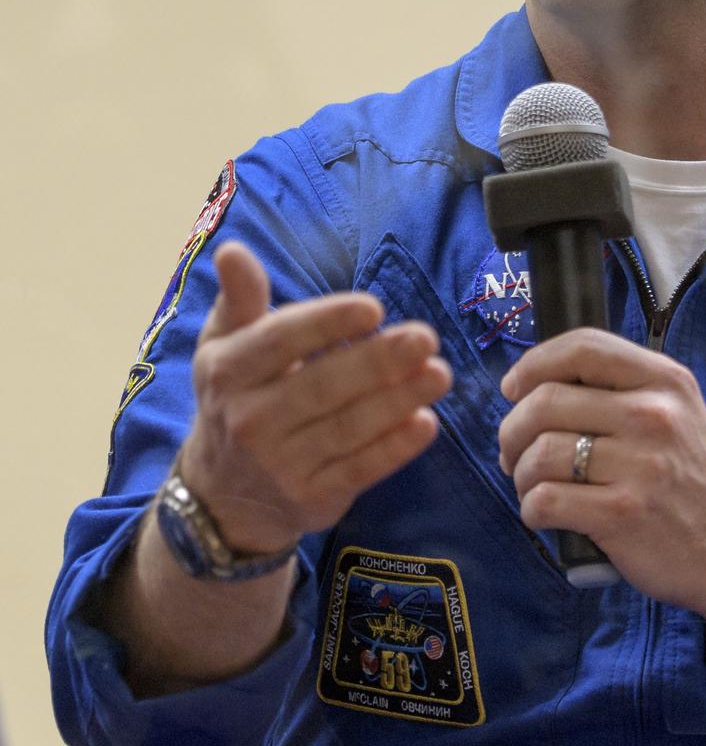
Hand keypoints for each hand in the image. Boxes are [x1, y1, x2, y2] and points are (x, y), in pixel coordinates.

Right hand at [179, 240, 451, 553]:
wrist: (223, 494)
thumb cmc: (238, 396)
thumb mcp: (226, 344)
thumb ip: (240, 297)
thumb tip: (232, 249)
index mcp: (228, 371)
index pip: (280, 340)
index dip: (327, 323)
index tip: (374, 308)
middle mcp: (249, 420)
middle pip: (322, 385)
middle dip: (378, 360)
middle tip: (426, 337)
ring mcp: (280, 465)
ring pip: (348, 428)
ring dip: (399, 400)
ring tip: (440, 373)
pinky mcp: (311, 499)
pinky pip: (360, 470)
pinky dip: (395, 448)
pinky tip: (427, 422)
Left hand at [498, 328, 705, 613]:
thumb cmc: (692, 481)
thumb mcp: (677, 413)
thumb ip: (622, 389)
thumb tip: (538, 384)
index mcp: (665, 380)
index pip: (583, 347)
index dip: (535, 362)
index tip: (514, 387)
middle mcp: (654, 414)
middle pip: (546, 401)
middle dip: (513, 429)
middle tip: (513, 452)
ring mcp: (640, 465)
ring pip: (539, 452)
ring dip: (520, 473)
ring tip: (532, 486)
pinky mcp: (622, 514)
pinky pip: (545, 500)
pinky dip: (531, 509)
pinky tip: (545, 514)